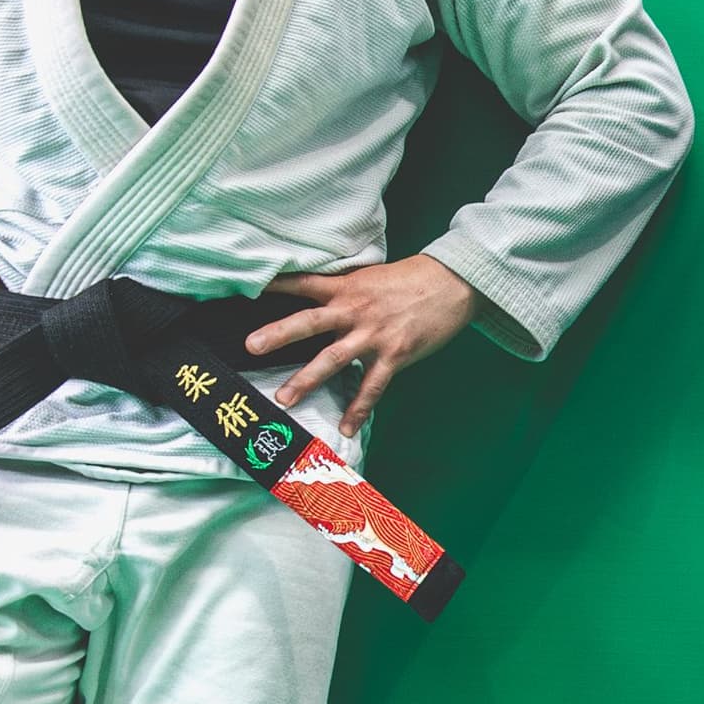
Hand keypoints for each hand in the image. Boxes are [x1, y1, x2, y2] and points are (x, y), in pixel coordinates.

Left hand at [246, 254, 479, 435]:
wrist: (453, 284)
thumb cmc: (414, 279)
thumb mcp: (373, 276)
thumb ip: (346, 290)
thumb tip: (323, 299)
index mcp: (348, 288)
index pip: (305, 284)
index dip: (277, 286)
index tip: (250, 289)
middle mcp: (355, 310)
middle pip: (309, 322)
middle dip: (279, 334)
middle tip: (251, 346)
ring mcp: (374, 334)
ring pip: (334, 358)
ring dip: (307, 379)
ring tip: (284, 398)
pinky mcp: (394, 354)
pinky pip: (372, 386)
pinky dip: (359, 408)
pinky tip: (346, 427)